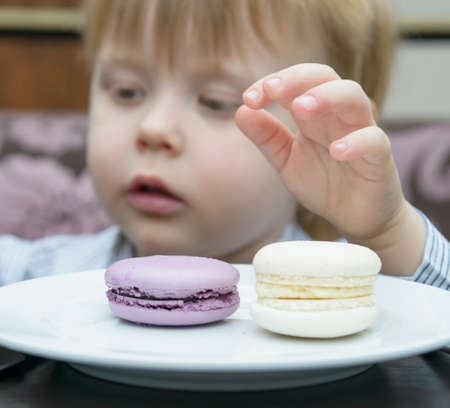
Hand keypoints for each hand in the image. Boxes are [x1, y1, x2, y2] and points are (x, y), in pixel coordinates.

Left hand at [235, 63, 405, 244]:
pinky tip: (337, 151)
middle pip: (325, 78)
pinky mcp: (379, 158)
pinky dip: (356, 142)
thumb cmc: (324, 183)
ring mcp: (361, 132)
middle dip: (296, 79)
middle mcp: (338, 116)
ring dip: (327, 97)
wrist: (356, 216)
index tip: (249, 98)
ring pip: (353, 98)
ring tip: (301, 107)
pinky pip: (374, 140)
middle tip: (271, 89)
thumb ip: (267, 138)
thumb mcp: (287, 161)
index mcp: (314, 115)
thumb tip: (240, 111)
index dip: (273, 83)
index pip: (296, 83)